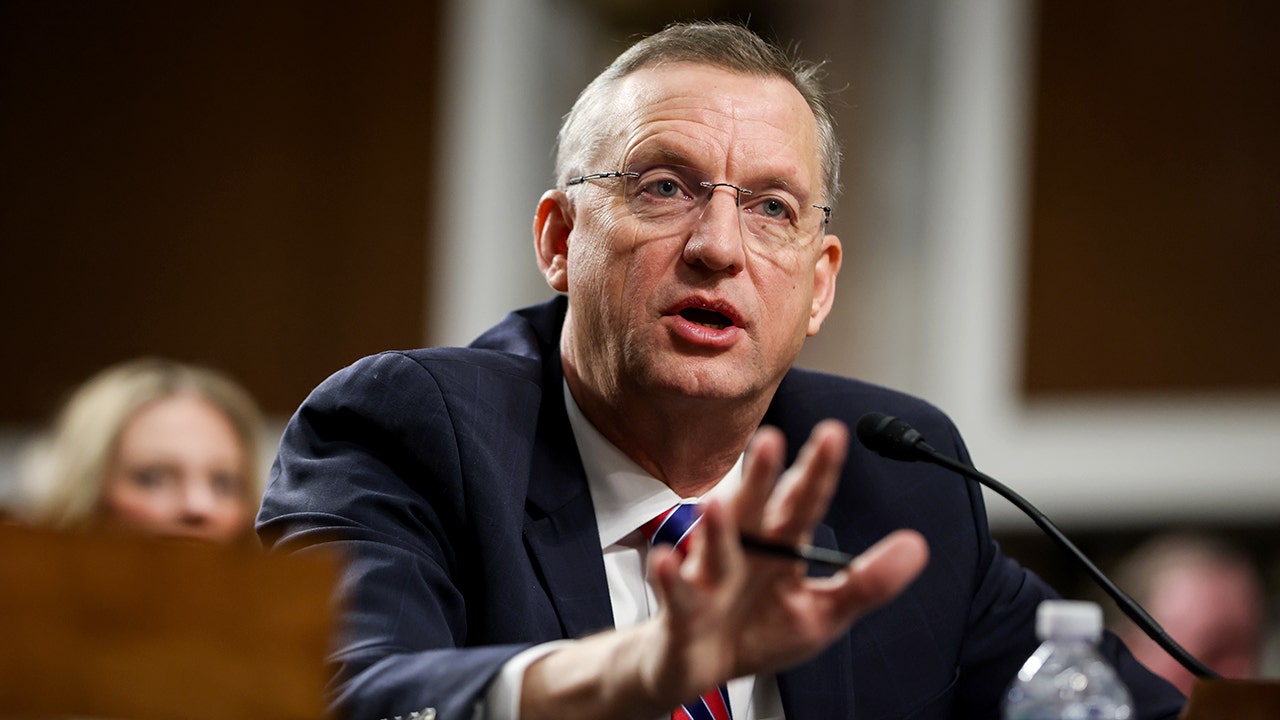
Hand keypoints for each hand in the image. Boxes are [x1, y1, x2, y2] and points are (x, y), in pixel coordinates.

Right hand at [642, 420, 928, 702]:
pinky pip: (677, 593)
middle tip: (770, 439)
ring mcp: (710, 577)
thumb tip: (917, 545)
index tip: (834, 433)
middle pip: (753, 508)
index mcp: (780, 545)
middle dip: (759, 476)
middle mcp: (744, 550)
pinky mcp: (683, 611)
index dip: (818, 470)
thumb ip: (866, 582)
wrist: (702, 667)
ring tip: (718, 503)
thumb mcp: (822, 612)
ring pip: (713, 546)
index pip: (803, 501)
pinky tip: (668, 560)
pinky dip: (670, 578)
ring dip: (715, 527)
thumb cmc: (759, 629)